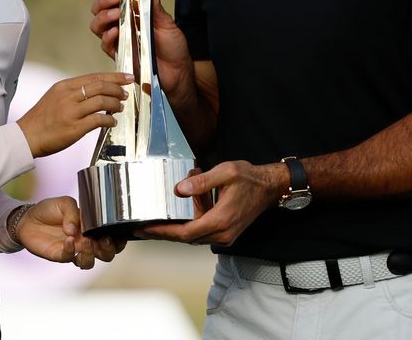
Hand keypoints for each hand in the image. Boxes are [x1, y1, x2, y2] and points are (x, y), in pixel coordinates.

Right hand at [16, 73, 130, 156]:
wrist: (26, 137)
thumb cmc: (41, 119)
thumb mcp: (54, 97)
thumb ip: (73, 93)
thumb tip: (96, 91)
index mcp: (64, 86)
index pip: (94, 76)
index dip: (114, 76)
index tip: (127, 77)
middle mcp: (68, 96)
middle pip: (100, 86)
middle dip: (118, 89)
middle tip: (126, 94)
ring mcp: (71, 112)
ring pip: (102, 101)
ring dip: (115, 104)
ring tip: (119, 108)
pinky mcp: (74, 128)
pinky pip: (98, 120)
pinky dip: (109, 121)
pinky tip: (112, 123)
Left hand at [17, 196, 127, 269]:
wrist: (28, 218)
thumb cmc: (49, 210)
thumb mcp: (65, 203)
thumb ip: (74, 212)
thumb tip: (76, 229)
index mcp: (93, 229)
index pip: (112, 239)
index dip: (119, 240)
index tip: (118, 234)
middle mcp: (86, 242)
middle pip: (106, 255)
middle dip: (108, 250)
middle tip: (103, 240)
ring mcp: (73, 250)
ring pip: (89, 262)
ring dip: (90, 254)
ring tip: (85, 242)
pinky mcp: (59, 255)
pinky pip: (68, 258)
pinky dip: (70, 250)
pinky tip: (67, 239)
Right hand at [88, 0, 196, 105]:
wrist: (178, 73)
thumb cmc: (174, 48)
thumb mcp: (167, 23)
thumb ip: (155, 6)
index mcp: (132, 14)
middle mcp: (122, 26)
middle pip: (99, 10)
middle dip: (102, 1)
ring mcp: (119, 41)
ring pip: (97, 26)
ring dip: (103, 17)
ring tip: (115, 14)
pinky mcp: (120, 55)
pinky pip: (105, 45)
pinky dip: (107, 37)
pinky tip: (115, 33)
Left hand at [135, 161, 285, 246]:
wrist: (269, 187)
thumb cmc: (249, 178)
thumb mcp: (225, 172)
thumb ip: (201, 182)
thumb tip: (179, 190)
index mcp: (220, 220)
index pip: (184, 233)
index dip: (163, 232)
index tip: (145, 229)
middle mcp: (222, 233)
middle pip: (185, 238)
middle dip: (163, 233)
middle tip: (141, 229)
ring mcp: (225, 236)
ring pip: (193, 236)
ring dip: (177, 227)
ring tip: (157, 218)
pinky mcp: (226, 233)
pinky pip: (202, 231)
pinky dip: (190, 221)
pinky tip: (185, 207)